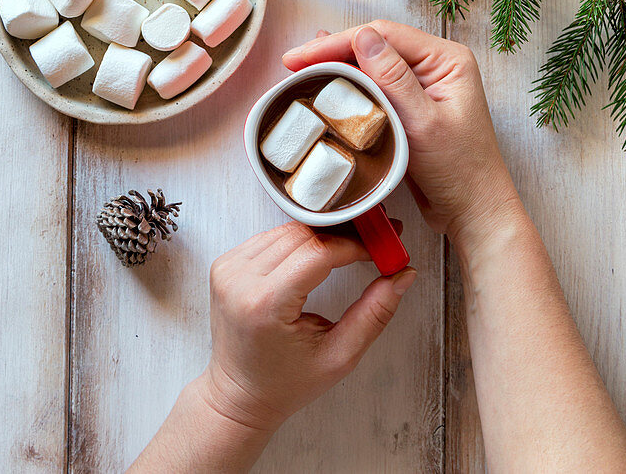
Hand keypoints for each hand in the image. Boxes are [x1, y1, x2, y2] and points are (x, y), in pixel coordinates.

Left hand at [200, 221, 416, 434]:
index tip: (377, 249)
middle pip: (303, 234)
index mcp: (265, 304)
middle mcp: (241, 280)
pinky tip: (312, 256)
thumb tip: (402, 276)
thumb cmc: (285, 383)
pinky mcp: (223, 264)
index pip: (318, 252)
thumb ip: (374, 314)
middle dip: (342, 235)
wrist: (239, 394)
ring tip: (347, 250)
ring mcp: (229, 269)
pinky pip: (269, 236)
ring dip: (319, 235)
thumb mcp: (339, 356)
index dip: (354, 245)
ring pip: (287, 230)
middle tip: (370, 243)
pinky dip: (295, 241)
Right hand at [283, 22, 520, 247]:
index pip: (385, 35)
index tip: (304, 55)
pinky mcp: (411, 104)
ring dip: (338, 67)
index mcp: (447, 60)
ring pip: (372, 65)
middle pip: (376, 45)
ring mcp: (423, 84)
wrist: (473, 212)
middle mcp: (436, 65)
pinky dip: (349, 86)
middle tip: (294, 63)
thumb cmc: (460, 171)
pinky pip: (375, 86)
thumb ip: (393, 79)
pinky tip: (326, 84)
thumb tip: (363, 37)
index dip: (340, 41)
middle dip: (333, 52)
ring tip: (302, 70)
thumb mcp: (424, 123)